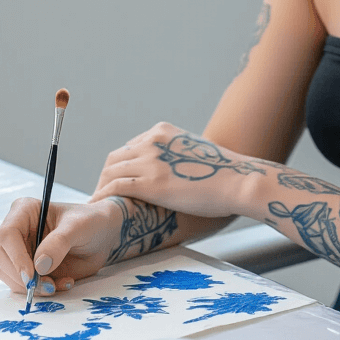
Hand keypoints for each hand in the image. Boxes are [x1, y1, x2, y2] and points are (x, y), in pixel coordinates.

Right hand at [0, 196, 121, 293]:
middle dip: (22, 276)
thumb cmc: (90, 222)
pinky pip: (22, 285)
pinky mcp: (27, 269)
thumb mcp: (78, 227)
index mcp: (24, 211)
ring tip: (58, 285)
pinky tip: (62, 284)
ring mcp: (20, 251)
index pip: (6, 234)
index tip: (32, 274)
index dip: (15, 256)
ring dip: (31, 287)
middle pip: (0, 256)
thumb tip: (39, 265)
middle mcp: (17, 231)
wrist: (102, 236)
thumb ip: (59, 243)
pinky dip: (40, 291)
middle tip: (48, 286)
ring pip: (7, 274)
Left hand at [89, 121, 268, 217]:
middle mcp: (153, 141)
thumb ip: (177, 157)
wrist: (239, 180)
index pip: (129, 147)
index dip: (121, 167)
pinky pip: (116, 187)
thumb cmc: (224, 173)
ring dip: (101, 188)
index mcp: (162, 131)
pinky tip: (101, 208)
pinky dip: (104, 197)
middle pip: (115, 158)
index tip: (117, 182)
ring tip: (100, 205)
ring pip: (111, 172)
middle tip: (104, 196)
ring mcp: (151, 161)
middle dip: (106, 177)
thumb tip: (173, 172)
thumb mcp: (195, 152)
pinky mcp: (151, 182)